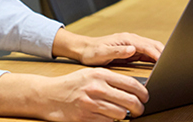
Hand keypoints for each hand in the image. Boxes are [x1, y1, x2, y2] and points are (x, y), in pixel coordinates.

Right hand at [0, 69, 148, 121]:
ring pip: (121, 114)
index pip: (132, 84)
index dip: (143, 93)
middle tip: (138, 110)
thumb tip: (133, 89)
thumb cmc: (70, 85)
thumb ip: (110, 79)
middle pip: (130, 101)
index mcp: (99, 74)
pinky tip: (106, 117)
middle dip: (139, 108)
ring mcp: (91, 103)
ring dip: (124, 116)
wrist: (47, 95)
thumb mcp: (89, 74)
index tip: (145, 98)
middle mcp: (96, 88)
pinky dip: (110, 121)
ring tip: (121, 114)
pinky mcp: (86, 117)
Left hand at [53, 29, 163, 65]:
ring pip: (153, 49)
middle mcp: (132, 40)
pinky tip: (160, 66)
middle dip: (165, 54)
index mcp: (127, 39)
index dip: (158, 55)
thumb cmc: (91, 52)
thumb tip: (132, 49)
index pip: (148, 46)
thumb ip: (117, 51)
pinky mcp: (132, 50)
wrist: (84, 49)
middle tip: (174, 66)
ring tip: (171, 67)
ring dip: (162, 56)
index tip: (167, 63)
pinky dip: (156, 59)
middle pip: (154, 45)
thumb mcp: (102, 53)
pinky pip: (148, 54)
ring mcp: (133, 44)